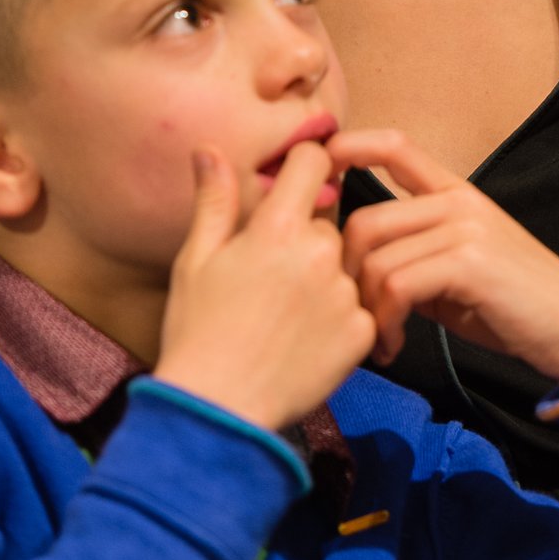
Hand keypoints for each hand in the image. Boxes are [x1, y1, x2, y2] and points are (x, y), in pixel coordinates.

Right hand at [154, 143, 374, 431]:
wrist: (219, 411)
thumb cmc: (197, 332)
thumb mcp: (196, 260)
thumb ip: (214, 200)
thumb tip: (209, 149)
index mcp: (279, 226)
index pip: (314, 161)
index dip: (303, 168)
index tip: (291, 187)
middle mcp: (321, 252)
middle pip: (327, 220)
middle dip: (305, 236)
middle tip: (272, 277)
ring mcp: (345, 293)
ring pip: (344, 264)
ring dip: (324, 277)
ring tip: (286, 314)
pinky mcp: (362, 331)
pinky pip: (358, 306)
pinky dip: (339, 317)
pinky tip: (305, 339)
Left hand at [330, 129, 558, 393]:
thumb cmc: (514, 306)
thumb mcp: (458, 270)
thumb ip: (415, 254)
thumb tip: (359, 268)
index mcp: (456, 193)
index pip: (395, 145)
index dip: (350, 147)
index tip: (321, 171)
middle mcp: (458, 201)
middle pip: (366, 219)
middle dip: (345, 274)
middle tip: (351, 314)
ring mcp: (464, 228)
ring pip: (377, 257)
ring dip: (365, 308)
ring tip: (377, 340)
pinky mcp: (468, 263)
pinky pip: (396, 286)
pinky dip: (384, 323)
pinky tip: (393, 346)